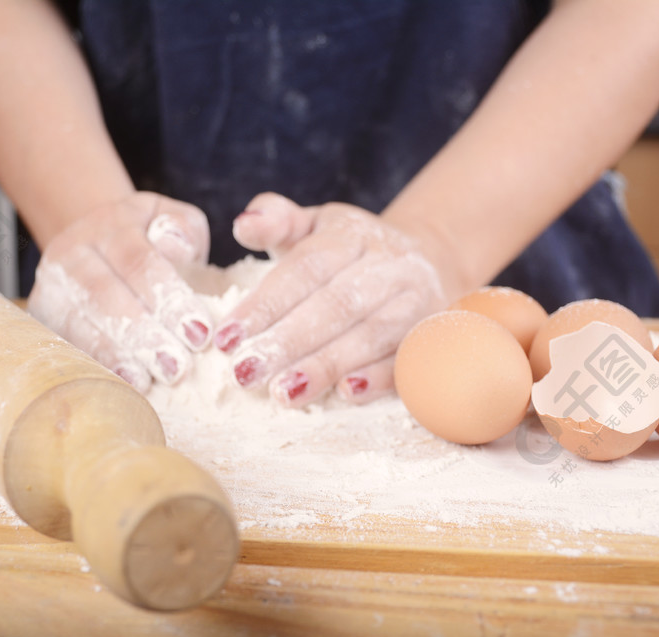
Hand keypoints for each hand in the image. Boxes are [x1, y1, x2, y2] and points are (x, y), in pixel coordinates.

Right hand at [27, 192, 212, 392]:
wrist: (98, 238)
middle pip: (104, 294)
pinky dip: (92, 366)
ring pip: (77, 322)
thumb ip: (183, 230)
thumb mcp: (175, 221)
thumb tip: (174, 246)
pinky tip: (119, 387)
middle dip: (142, 335)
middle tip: (176, 368)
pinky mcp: (41, 316)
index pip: (138, 261)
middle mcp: (73, 251)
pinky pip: (64, 343)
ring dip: (114, 356)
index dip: (168, 298)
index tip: (200, 333)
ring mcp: (51, 285)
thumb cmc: (151, 239)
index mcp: (112, 225)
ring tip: (147, 382)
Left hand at [214, 193, 451, 406]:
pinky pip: (406, 359)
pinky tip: (346, 394)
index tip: (227, 338)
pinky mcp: (432, 335)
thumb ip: (277, 221)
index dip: (266, 304)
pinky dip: (378, 378)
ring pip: (370, 335)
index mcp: (352, 236)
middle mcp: (389, 266)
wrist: (430, 259)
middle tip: (245, 373)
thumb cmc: (351, 249)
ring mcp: (417, 302)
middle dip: (288, 342)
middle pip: (336, 305)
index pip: (306, 268)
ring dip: (325, 366)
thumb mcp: (315, 225)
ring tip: (283, 393)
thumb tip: (243, 224)